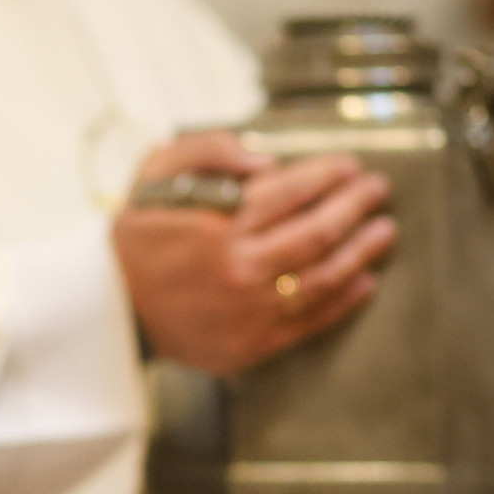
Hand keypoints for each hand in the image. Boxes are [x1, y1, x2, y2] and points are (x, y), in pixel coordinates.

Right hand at [113, 131, 396, 374]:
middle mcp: (239, 267)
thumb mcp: (152, 176)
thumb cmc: (134, 241)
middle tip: (376, 191)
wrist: (109, 313)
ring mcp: (248, 309)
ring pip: (325, 275)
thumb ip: (204, 150)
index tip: (349, 166)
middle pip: (319, 231)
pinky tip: (365, 280)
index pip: (293, 191)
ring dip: (363, 251)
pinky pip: (312, 320)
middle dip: (356, 205)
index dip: (329, 175)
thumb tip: (264, 158)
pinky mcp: (251, 343)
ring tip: (383, 231)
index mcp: (218, 224)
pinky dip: (346, 299)